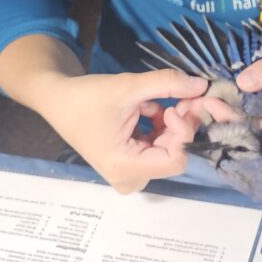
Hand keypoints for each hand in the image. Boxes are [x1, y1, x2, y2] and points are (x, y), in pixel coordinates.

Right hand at [36, 68, 208, 193]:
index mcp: (126, 168)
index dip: (184, 131)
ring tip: (156, 99)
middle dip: (181, 122)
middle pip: (174, 153)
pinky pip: (157, 144)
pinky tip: (146, 107)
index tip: (174, 106)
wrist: (58, 99)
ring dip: (170, 121)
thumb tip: (203, 85)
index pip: (177, 159)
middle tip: (179, 96)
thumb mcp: (130, 86)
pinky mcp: (130, 161)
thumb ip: (168, 84)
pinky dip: (159, 124)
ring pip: (168, 147)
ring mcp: (129, 171)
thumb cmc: (87, 97)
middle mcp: (129, 177)